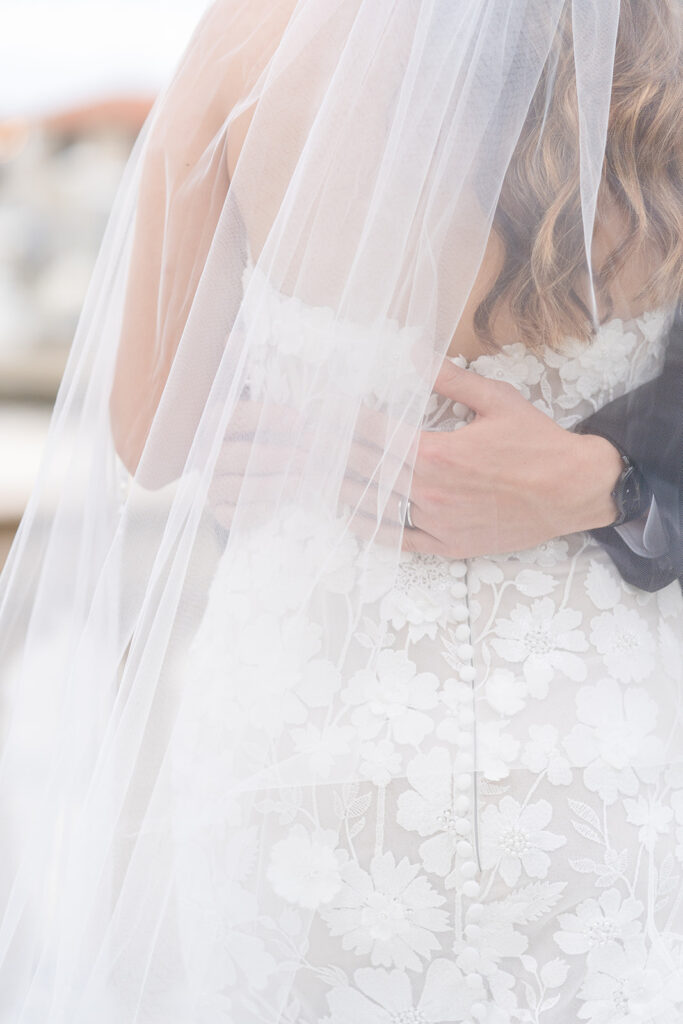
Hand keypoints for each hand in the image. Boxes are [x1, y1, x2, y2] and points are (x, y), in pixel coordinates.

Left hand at [207, 361, 623, 560]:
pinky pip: (398, 539)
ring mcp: (436, 522)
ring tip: (305, 476)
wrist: (574, 490)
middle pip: (361, 470)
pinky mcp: (447, 545)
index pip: (369, 434)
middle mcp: (429, 490)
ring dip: (336, 488)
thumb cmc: (537, 442)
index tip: (304, 413)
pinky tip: (347, 513)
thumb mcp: (494, 400)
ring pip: (372, 506)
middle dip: (323, 454)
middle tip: (288, 444)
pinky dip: (370, 526)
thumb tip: (409, 352)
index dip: (333, 422)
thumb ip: (446, 379)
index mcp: (435, 451)